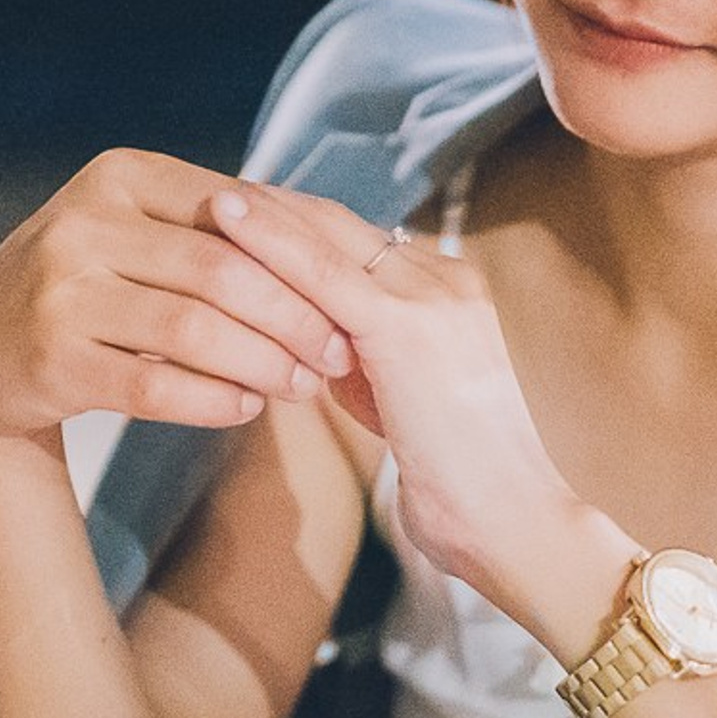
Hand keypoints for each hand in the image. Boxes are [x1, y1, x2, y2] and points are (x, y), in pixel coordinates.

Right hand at [0, 149, 354, 456]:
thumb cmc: (89, 282)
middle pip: (221, 273)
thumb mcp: (134, 226)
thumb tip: (330, 244)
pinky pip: (153, 386)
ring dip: (261, 364)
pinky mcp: (51, 360)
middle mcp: (84, 224)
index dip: (299, 259)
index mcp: (119, 176)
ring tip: (302, 386)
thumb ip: (214, 226)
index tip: (348, 297)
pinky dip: (211, 400)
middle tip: (335, 353)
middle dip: (292, 318)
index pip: (235, 215)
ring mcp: (61, 293)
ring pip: (193, 331)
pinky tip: (246, 408)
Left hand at [206, 180, 585, 606]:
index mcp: (450, 288)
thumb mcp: (399, 398)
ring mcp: (431, 294)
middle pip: (338, 224)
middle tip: (203, 193)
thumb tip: (299, 340)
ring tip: (203, 195)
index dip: (294, 223)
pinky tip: (225, 224)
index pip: (356, 239)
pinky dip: (268, 243)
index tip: (239, 215)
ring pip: (325, 236)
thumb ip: (357, 357)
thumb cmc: (456, 479)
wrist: (513, 524)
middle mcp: (445, 275)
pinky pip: (320, 274)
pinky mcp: (407, 326)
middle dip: (270, 207)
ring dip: (261, 213)